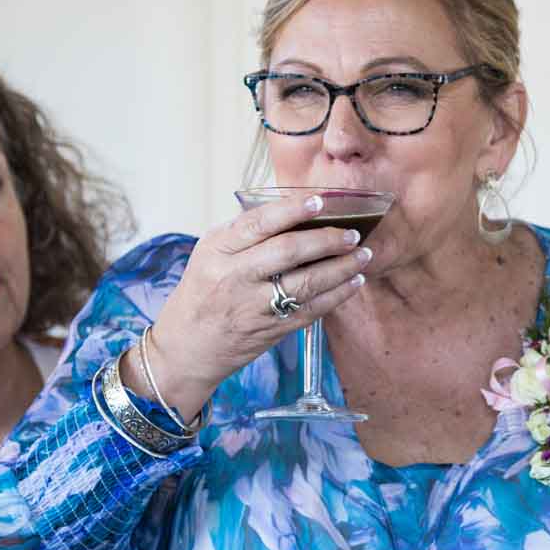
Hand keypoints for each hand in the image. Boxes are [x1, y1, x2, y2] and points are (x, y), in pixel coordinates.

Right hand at [129, 193, 368, 412]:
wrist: (186, 347)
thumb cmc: (201, 294)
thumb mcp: (209, 254)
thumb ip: (243, 233)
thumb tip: (291, 210)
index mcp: (218, 250)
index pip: (259, 223)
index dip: (292, 210)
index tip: (320, 202)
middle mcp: (235, 276)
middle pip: (288, 251)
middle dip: (326, 239)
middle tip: (352, 233)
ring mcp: (254, 305)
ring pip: (306, 282)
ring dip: (341, 267)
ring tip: (362, 255)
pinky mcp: (271, 329)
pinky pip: (312, 309)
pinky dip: (337, 294)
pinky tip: (354, 281)